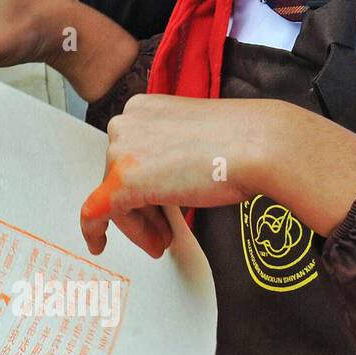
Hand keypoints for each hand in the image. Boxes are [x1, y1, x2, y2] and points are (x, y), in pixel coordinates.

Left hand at [78, 95, 355, 258]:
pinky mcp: (123, 180)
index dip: (144, 185)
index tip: (157, 206)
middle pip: (120, 175)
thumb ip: (168, 153)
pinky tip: (97, 246)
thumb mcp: (194, 138)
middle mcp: (125, 122)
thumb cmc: (244, 141)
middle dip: (142, 207)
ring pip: (115, 196)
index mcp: (142, 108)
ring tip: (162, 242)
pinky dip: (94, 231)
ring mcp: (121, 150)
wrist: (261, 146)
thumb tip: (158, 183)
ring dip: (139, 223)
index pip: (131, 153)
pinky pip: (96, 212)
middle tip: (163, 232)